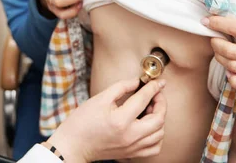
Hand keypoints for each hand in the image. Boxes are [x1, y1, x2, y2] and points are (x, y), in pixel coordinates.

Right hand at [48, 79, 166, 162]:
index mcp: (120, 120)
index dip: (153, 88)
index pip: (144, 100)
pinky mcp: (131, 154)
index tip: (158, 81)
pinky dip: (157, 135)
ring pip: (159, 134)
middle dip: (161, 103)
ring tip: (151, 108)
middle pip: (158, 119)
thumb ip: (121, 87)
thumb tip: (138, 81)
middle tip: (156, 94)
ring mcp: (132, 147)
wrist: (73, 144)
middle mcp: (130, 136)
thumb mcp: (100, 98)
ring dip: (160, 118)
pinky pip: (154, 147)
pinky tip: (149, 126)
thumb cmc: (83, 121)